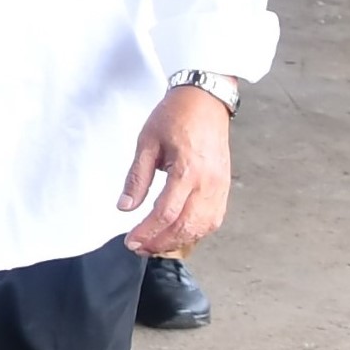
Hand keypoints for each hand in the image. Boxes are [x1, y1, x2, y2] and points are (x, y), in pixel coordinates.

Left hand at [118, 84, 232, 255]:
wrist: (205, 101)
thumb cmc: (175, 117)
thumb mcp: (146, 143)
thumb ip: (137, 178)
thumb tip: (125, 206)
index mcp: (188, 171)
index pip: (166, 213)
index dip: (147, 232)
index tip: (130, 242)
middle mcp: (209, 184)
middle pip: (186, 226)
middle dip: (161, 242)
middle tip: (138, 248)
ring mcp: (220, 187)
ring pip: (203, 227)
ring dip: (179, 240)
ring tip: (155, 245)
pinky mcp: (224, 187)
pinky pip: (214, 218)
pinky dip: (196, 231)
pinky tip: (179, 233)